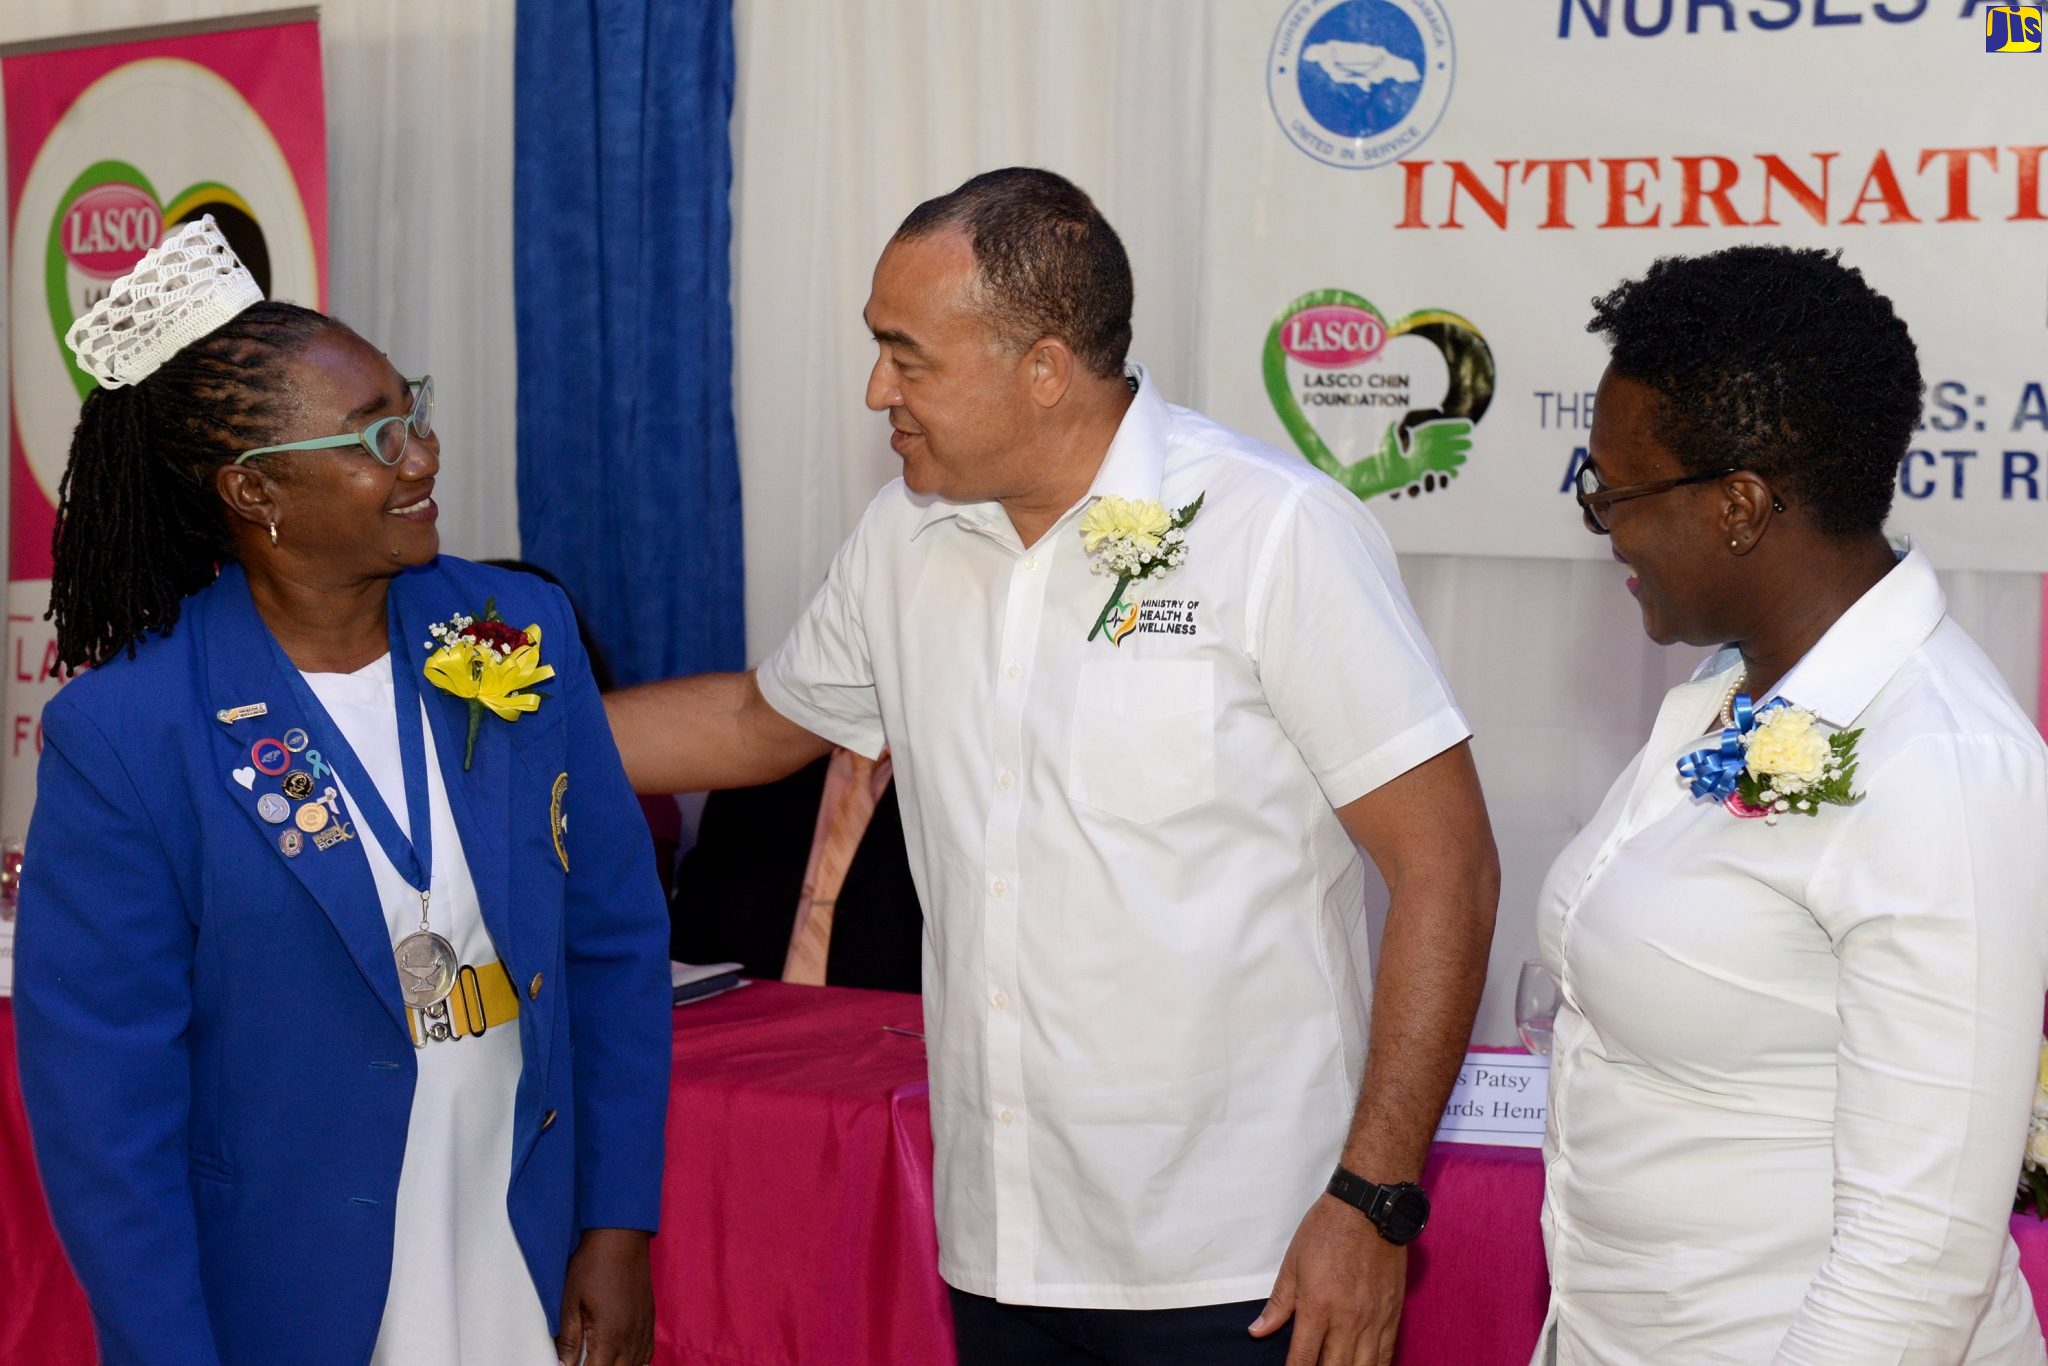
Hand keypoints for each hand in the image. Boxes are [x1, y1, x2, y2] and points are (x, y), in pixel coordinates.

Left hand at [556, 1227, 653, 1365]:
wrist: (621, 1237)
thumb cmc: (592, 1265)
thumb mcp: (571, 1301)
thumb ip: (568, 1338)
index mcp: (609, 1335)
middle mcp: (631, 1337)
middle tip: (586, 1363)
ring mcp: (644, 1329)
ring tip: (603, 1362)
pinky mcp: (650, 1319)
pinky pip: (648, 1353)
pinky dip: (637, 1363)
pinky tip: (625, 1361)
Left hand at [1249, 1195, 1408, 1365]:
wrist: (1368, 1208)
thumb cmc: (1326, 1231)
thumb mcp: (1293, 1263)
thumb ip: (1279, 1303)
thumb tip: (1258, 1331)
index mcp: (1317, 1307)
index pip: (1303, 1359)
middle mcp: (1347, 1320)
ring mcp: (1373, 1320)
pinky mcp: (1392, 1315)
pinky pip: (1386, 1355)